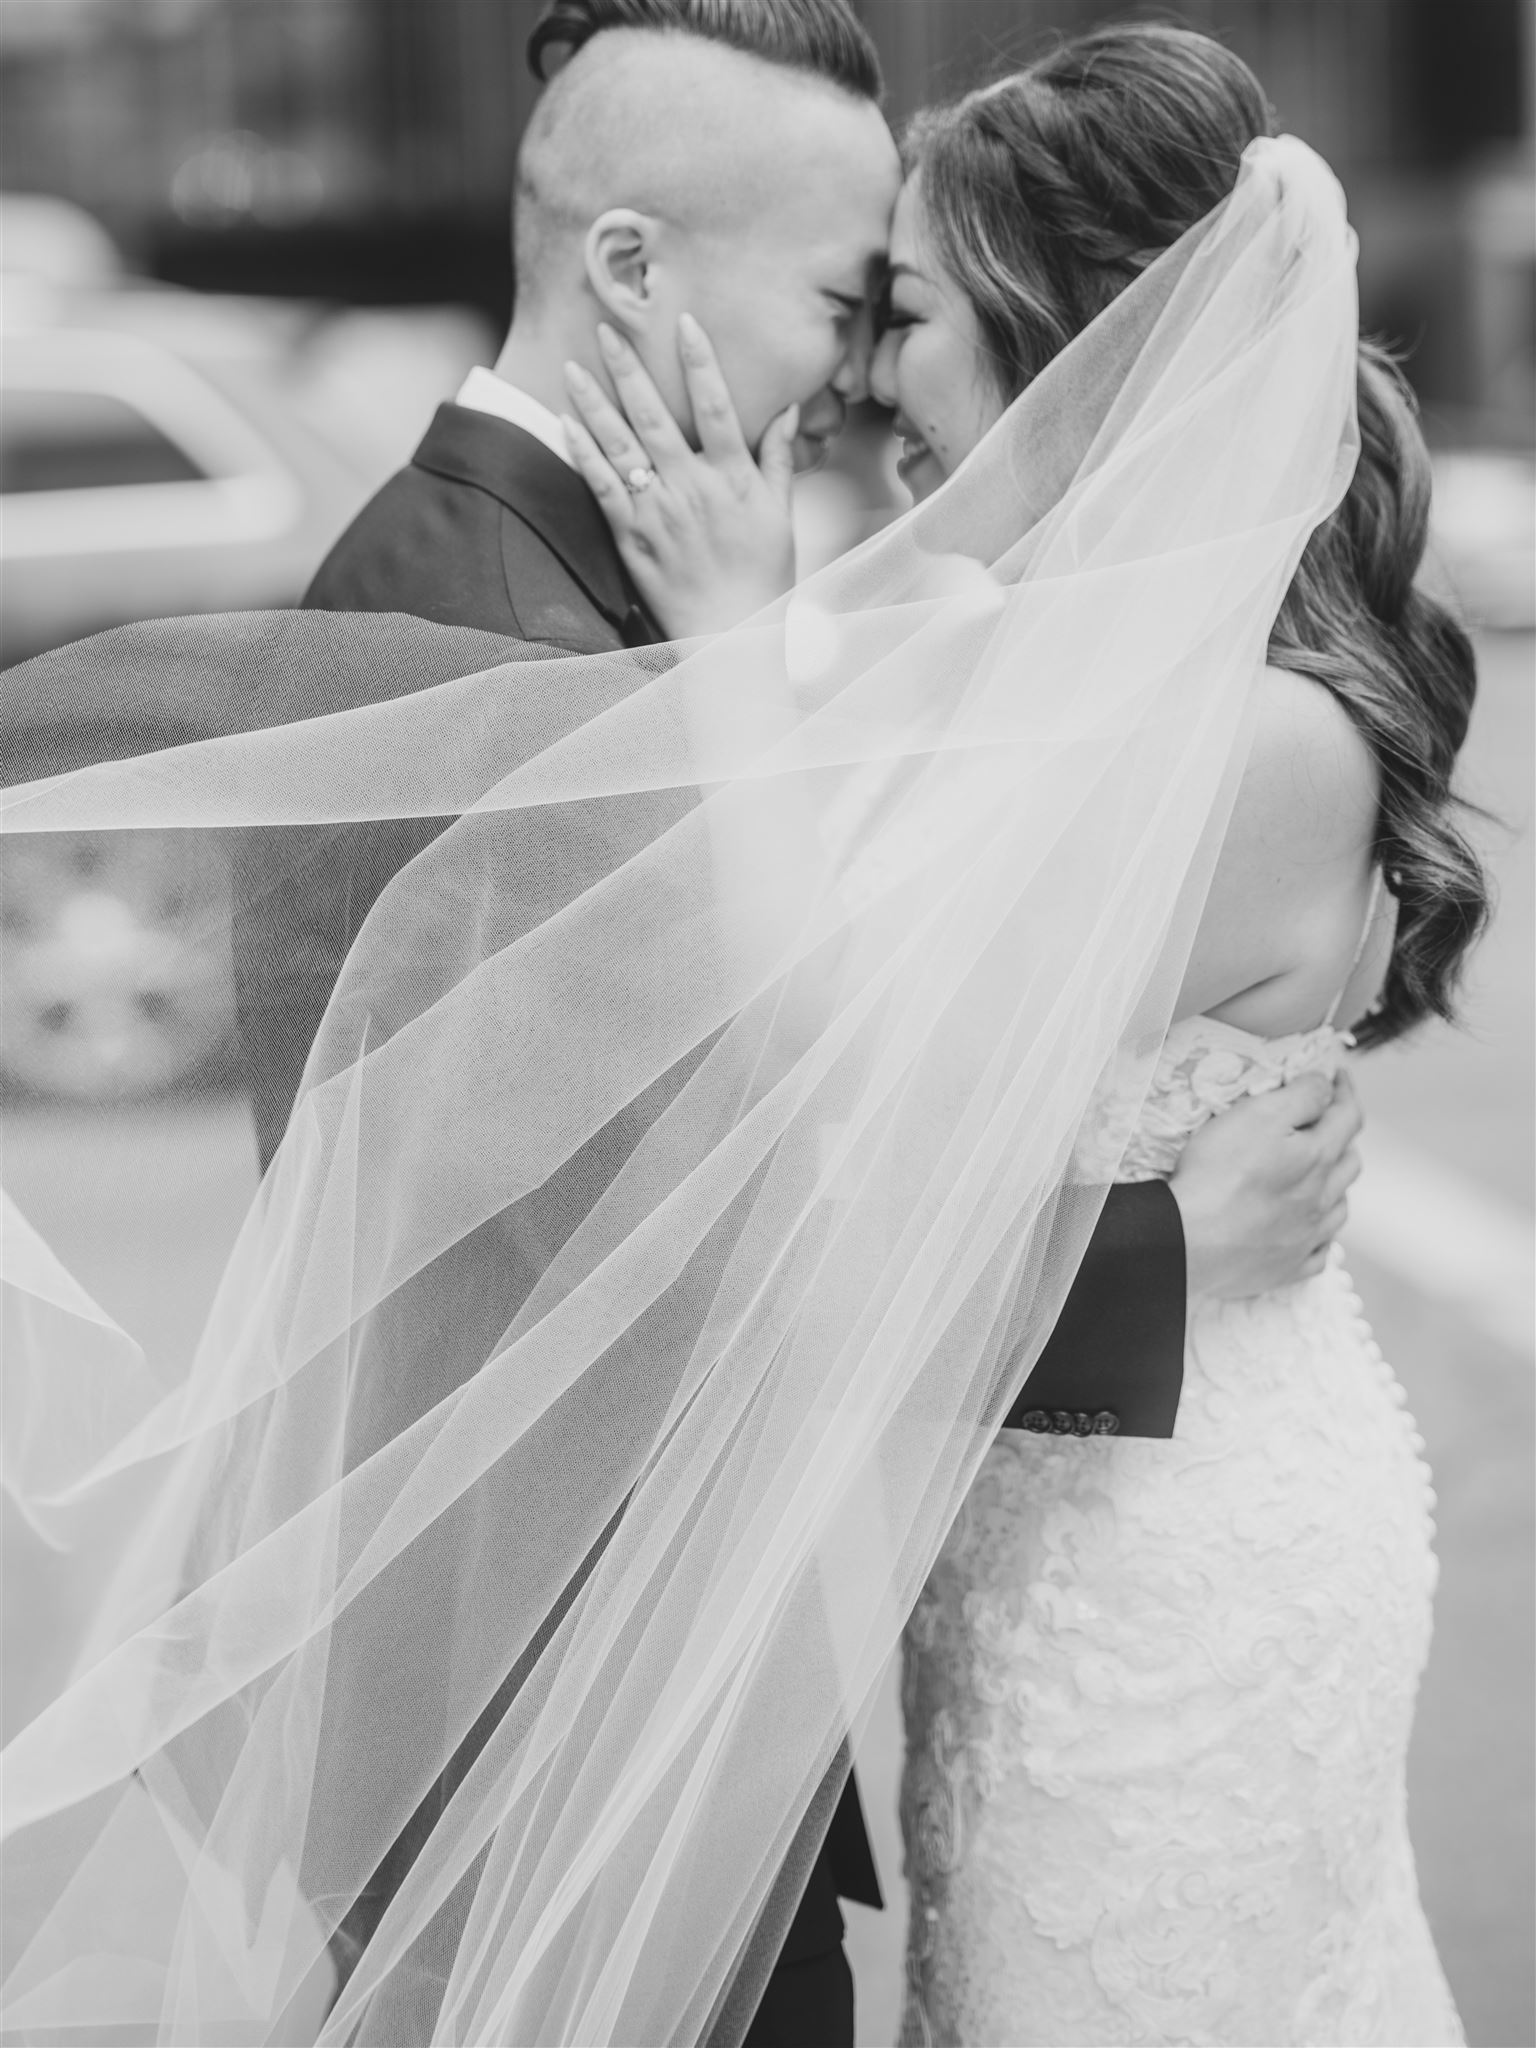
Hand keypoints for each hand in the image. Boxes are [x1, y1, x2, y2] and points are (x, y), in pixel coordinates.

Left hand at [561, 315, 798, 638]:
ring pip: (619, 444)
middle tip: (607, 327)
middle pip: (654, 414)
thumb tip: (791, 409)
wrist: (731, 635)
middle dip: (628, 367)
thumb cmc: (764, 576)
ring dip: (593, 401)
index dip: (699, 360)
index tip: (684, 321)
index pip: (717, 405)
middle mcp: (691, 487)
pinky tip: (565, 421)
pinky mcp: (631, 537)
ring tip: (574, 365)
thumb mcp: (782, 515)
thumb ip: (781, 459)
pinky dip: (582, 452)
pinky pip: (601, 486)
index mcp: (733, 478)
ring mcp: (657, 511)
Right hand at [1170, 1069, 1362, 1298]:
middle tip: (1323, 1124)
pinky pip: (1319, 1252)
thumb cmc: (1219, 1173)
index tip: (1337, 1077)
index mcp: (1318, 1157)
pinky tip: (1308, 1230)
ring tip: (1318, 1175)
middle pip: (1349, 1162)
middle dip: (1342, 1137)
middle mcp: (1321, 1198)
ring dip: (1335, 1186)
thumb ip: (1301, 1096)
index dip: (1345, 1091)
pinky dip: (1320, 1236)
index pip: (1348, 1116)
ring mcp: (1307, 1237)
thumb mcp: (1257, 1114)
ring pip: (1339, 1207)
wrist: (1190, 1240)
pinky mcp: (1288, 1267)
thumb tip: (1326, 1086)